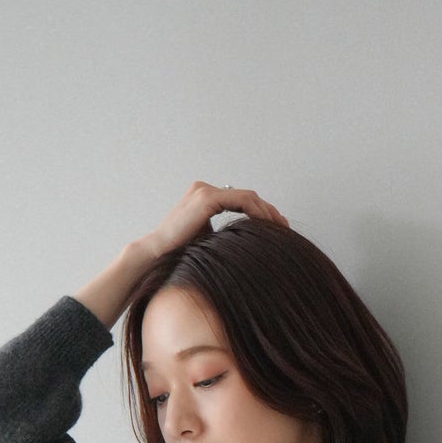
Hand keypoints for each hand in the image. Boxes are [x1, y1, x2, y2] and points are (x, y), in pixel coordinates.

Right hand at [140, 181, 289, 259]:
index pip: (240, 200)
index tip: (277, 228)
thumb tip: (244, 244)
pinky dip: (256, 211)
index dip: (261, 212)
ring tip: (280, 227)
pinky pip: (240, 201)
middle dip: (268, 211)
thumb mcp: (207, 241)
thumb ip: (224, 235)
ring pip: (246, 196)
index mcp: (204, 197)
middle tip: (285, 227)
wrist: (156, 253)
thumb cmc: (179, 253)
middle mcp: (205, 189)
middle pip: (247, 195)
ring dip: (267, 211)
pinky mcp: (206, 199)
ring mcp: (204, 191)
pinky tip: (267, 225)